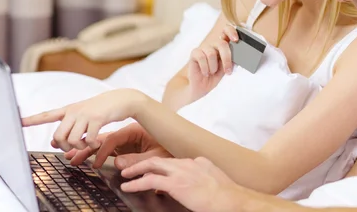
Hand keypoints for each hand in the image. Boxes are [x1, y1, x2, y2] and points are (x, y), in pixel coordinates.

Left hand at [21, 89, 145, 151]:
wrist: (122, 99)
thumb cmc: (102, 110)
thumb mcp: (83, 116)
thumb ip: (69, 127)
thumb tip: (55, 143)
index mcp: (69, 110)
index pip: (46, 115)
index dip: (31, 120)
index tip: (18, 123)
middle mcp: (74, 111)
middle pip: (58, 136)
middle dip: (64, 147)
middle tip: (74, 148)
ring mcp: (85, 115)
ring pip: (71, 140)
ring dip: (79, 148)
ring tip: (87, 145)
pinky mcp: (97, 119)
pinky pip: (88, 140)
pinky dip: (91, 146)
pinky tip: (96, 142)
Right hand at [64, 122, 172, 168]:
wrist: (177, 144)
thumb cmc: (168, 148)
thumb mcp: (156, 155)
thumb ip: (138, 160)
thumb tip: (118, 164)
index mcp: (134, 131)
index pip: (113, 140)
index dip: (102, 152)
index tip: (95, 164)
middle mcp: (126, 134)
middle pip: (103, 139)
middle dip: (86, 148)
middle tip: (70, 156)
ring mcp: (124, 140)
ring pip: (101, 143)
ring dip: (85, 149)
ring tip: (70, 156)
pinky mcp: (124, 147)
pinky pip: (106, 149)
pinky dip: (93, 152)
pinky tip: (81, 156)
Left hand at [120, 157, 241, 211]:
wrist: (230, 198)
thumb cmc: (226, 195)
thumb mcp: (213, 180)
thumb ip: (200, 178)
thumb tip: (192, 186)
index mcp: (197, 161)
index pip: (174, 162)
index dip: (161, 167)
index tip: (153, 171)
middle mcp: (187, 163)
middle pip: (159, 158)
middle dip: (143, 162)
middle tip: (131, 168)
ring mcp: (181, 171)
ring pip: (152, 165)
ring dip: (136, 169)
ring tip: (125, 175)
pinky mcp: (175, 183)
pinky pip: (150, 180)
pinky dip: (136, 182)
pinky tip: (128, 186)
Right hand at [187, 24, 238, 100]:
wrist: (201, 87)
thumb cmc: (214, 76)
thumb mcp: (226, 69)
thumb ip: (232, 60)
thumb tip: (240, 55)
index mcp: (223, 46)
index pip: (226, 31)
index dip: (231, 32)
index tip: (236, 39)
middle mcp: (213, 44)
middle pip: (221, 44)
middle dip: (226, 59)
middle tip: (228, 71)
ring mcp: (203, 48)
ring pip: (211, 53)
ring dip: (214, 67)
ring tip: (212, 72)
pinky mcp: (195, 53)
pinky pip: (202, 57)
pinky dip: (205, 68)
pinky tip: (205, 73)